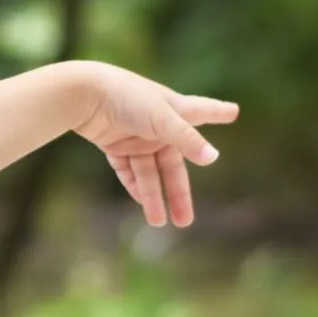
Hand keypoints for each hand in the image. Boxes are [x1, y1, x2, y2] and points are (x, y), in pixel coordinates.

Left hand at [67, 61, 239, 227]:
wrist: (83, 94)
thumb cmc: (128, 98)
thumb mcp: (162, 119)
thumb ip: (186, 139)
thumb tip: (213, 158)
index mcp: (175, 111)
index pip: (203, 111)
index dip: (218, 111)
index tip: (233, 111)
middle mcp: (157, 126)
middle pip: (173, 165)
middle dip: (178, 193)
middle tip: (186, 221)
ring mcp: (135, 137)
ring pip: (149, 173)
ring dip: (152, 196)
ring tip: (158, 222)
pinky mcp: (114, 144)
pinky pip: (127, 170)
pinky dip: (133, 185)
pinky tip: (140, 201)